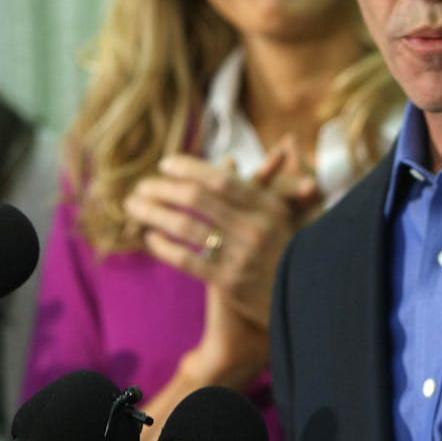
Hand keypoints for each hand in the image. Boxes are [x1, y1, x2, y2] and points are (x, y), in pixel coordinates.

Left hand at [126, 138, 319, 327]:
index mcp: (267, 206)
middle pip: (196, 199)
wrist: (308, 301)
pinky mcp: (230, 284)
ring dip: (153, 214)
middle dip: (162, 189)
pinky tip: (150, 239)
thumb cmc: (297, 250)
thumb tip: (288, 139)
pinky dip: (164, 247)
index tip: (165, 164)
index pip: (219, 178)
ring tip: (133, 207)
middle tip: (139, 185)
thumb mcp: (296, 211)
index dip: (188, 167)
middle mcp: (253, 228)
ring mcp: (241, 256)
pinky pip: (187, 260)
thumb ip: (285, 175)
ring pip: (185, 228)